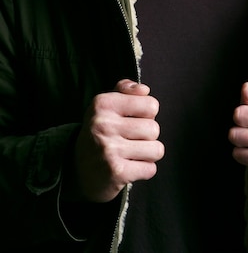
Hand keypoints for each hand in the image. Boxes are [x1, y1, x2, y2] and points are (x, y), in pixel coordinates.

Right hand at [70, 80, 164, 202]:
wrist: (76, 171)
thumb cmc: (99, 133)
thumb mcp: (106, 106)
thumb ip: (125, 90)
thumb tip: (144, 89)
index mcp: (102, 104)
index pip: (151, 105)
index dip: (147, 114)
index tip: (132, 120)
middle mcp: (103, 124)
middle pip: (154, 128)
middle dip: (147, 137)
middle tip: (130, 140)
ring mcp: (109, 149)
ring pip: (156, 149)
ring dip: (148, 154)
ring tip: (130, 154)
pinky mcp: (116, 172)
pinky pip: (151, 169)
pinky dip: (144, 170)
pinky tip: (129, 167)